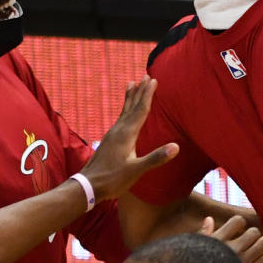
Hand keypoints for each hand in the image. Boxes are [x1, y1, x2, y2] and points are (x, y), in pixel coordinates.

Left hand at [81, 76, 177, 202]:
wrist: (87, 186)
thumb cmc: (112, 179)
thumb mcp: (136, 170)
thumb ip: (155, 158)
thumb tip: (176, 147)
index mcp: (126, 134)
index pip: (140, 110)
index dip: (148, 95)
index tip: (153, 80)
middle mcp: (118, 130)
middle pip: (131, 107)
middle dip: (140, 91)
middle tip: (145, 76)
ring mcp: (112, 135)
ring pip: (124, 111)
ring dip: (130, 97)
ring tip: (131, 84)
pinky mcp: (109, 140)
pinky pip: (120, 118)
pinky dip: (125, 110)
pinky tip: (124, 113)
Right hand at [199, 215, 262, 262]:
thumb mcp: (194, 251)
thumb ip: (204, 234)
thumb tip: (209, 218)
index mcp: (219, 240)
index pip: (238, 221)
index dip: (239, 223)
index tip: (237, 229)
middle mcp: (233, 249)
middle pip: (254, 232)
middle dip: (253, 234)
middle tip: (250, 239)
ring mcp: (243, 262)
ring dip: (262, 244)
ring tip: (258, 247)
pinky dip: (262, 259)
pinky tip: (254, 261)